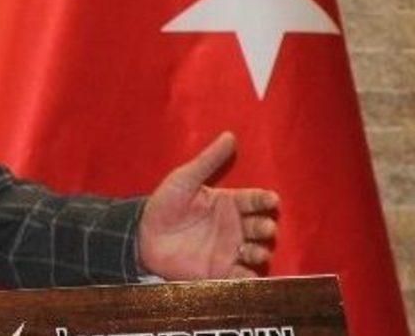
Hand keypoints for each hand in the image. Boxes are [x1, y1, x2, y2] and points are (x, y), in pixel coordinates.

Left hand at [137, 132, 278, 279]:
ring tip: (253, 250)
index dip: (265, 200)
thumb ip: (208, 161)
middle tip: (264, 227)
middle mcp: (234, 227)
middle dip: (266, 227)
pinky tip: (248, 275)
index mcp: (228, 203)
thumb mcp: (185, 179)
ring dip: (260, 252)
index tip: (272, 199)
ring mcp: (229, 250)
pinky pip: (242, 278)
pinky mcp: (219, 272)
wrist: (143, 235)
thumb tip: (230, 135)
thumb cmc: (165, 204)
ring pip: (257, 252)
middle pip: (261, 227)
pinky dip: (249, 279)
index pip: (254, 200)